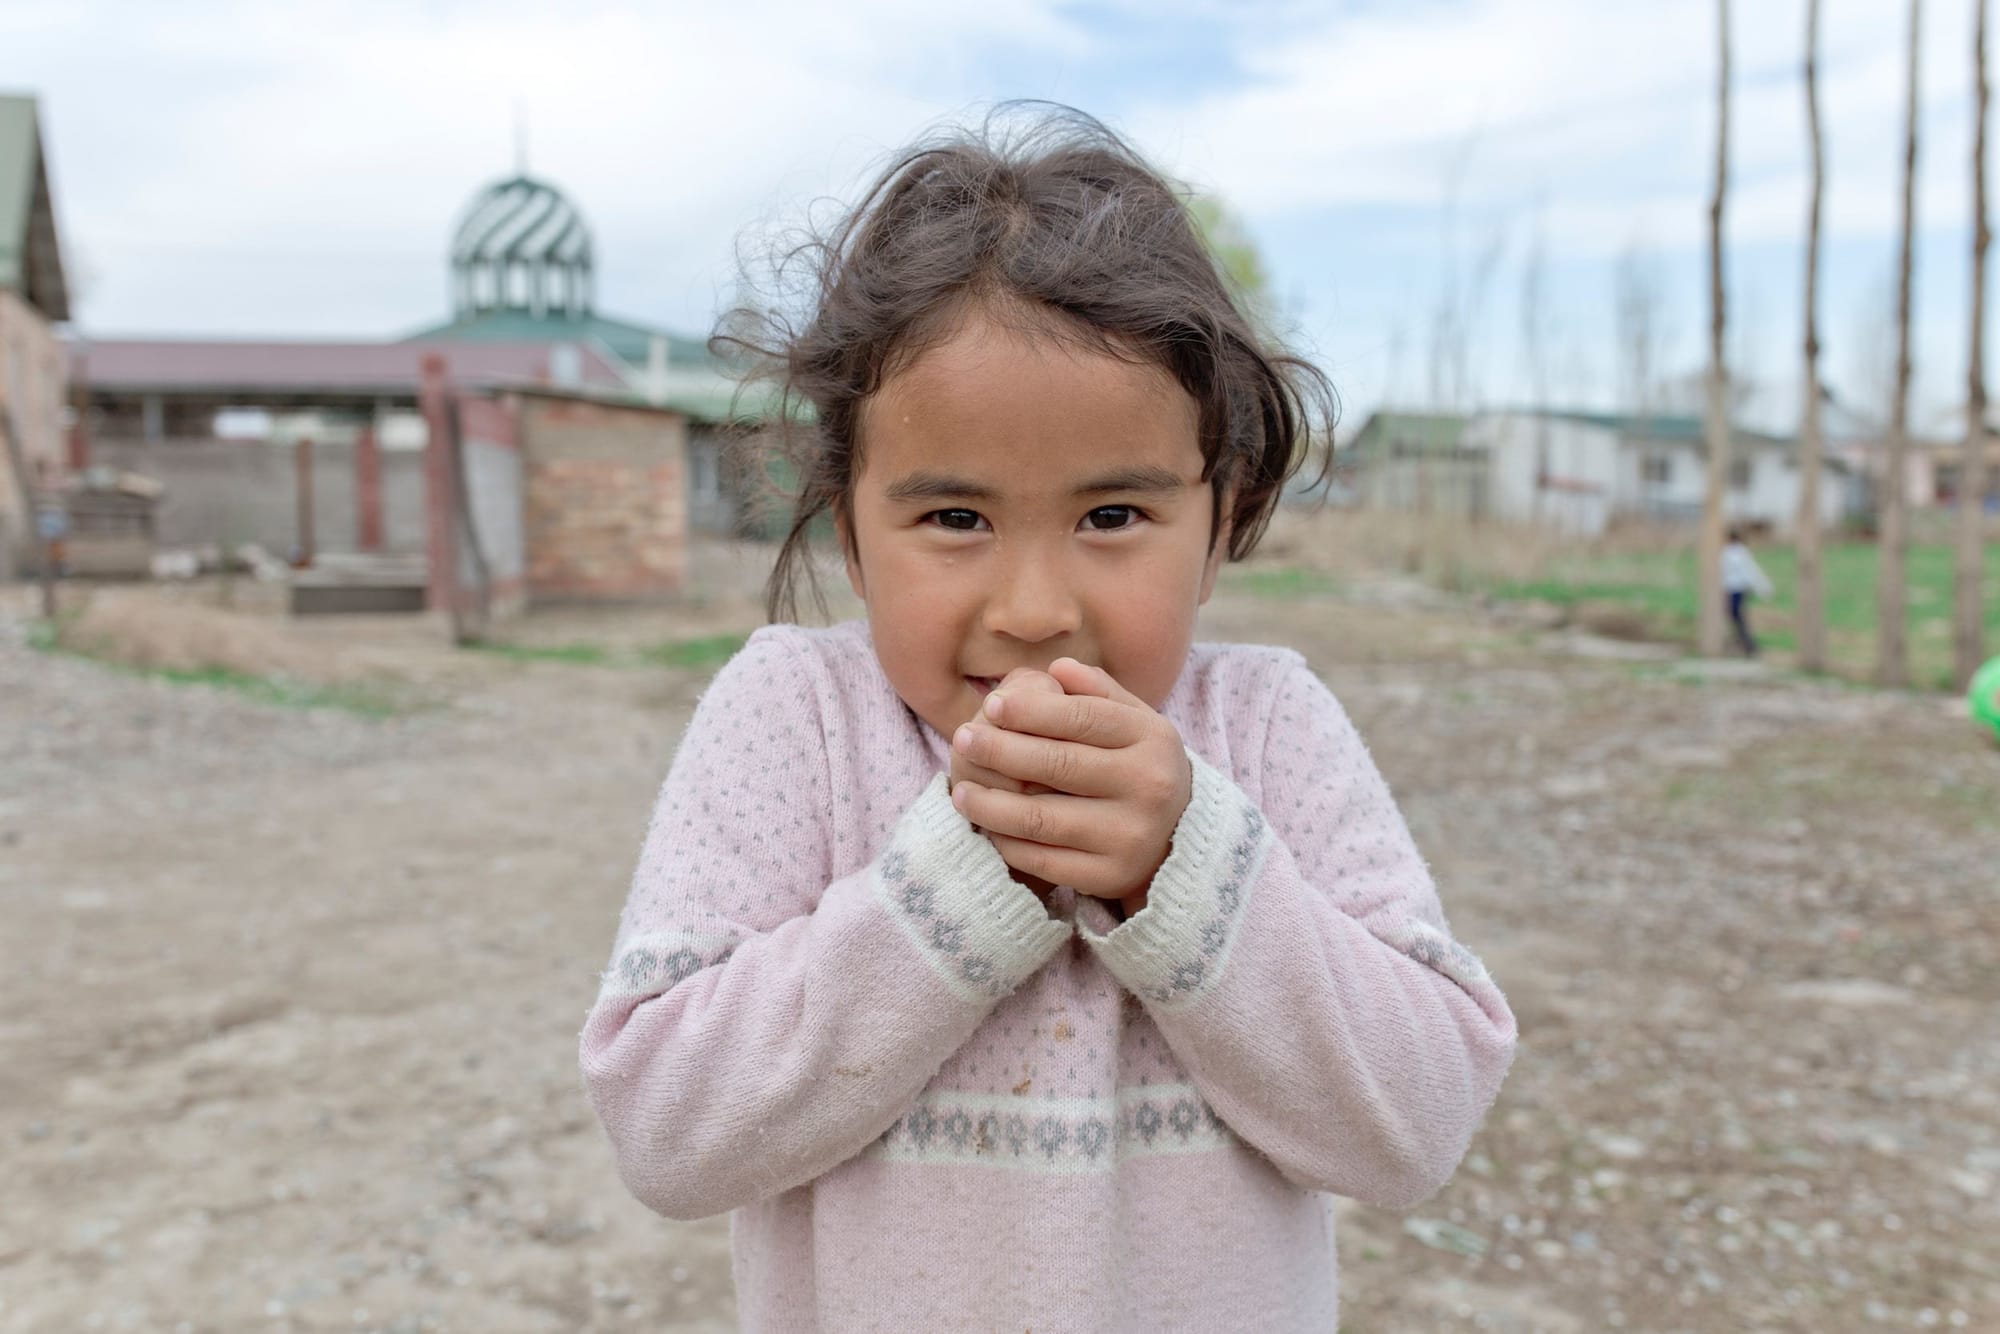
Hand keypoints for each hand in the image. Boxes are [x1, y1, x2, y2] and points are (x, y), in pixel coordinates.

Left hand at [949, 658, 1191, 910]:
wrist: (1180, 839)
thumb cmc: (1140, 767)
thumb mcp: (1136, 722)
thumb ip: (1099, 692)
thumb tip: (1057, 668)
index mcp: (1152, 739)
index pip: (1082, 718)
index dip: (1030, 711)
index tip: (991, 705)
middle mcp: (1147, 787)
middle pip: (1057, 764)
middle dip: (999, 750)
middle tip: (962, 739)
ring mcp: (1129, 835)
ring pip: (1041, 817)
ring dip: (990, 804)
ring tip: (960, 791)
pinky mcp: (1109, 876)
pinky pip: (1042, 860)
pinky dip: (1007, 842)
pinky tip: (987, 827)